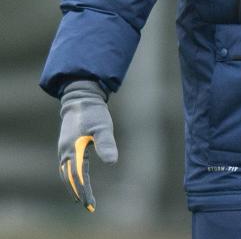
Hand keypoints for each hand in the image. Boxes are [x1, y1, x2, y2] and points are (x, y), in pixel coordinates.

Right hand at [58, 80, 117, 212]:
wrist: (81, 99)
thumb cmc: (94, 112)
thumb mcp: (103, 126)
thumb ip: (107, 143)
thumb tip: (112, 162)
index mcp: (74, 149)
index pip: (78, 176)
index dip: (84, 191)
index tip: (90, 203)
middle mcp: (65, 152)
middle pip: (70, 178)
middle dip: (79, 192)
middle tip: (89, 206)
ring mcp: (64, 149)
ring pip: (66, 173)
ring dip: (73, 186)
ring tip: (82, 197)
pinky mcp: (66, 146)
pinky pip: (65, 166)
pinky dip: (70, 177)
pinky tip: (76, 180)